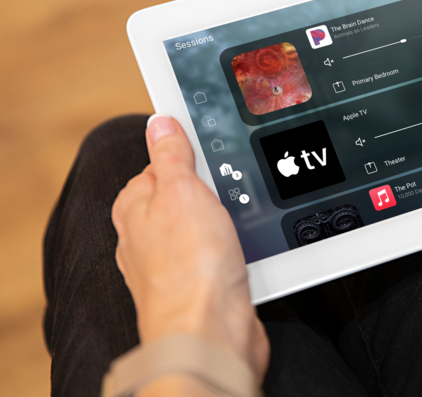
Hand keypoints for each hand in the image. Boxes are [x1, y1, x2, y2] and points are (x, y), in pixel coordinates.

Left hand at [112, 115, 268, 380]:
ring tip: (247, 218)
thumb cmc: (189, 267)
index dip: (188, 154)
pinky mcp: (203, 285)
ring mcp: (176, 264)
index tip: (213, 146)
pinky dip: (238, 248)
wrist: (210, 332)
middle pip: (185, 195)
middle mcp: (148, 237)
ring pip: (208, 225)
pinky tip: (251, 248)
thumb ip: (170, 156)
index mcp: (135, 207)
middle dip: (213, 188)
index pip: (158, 165)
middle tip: (236, 183)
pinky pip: (224, 254)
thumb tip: (159, 123)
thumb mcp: (181, 191)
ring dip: (230, 220)